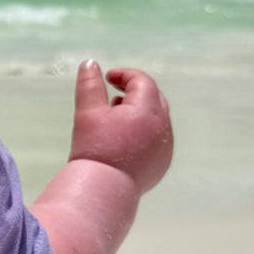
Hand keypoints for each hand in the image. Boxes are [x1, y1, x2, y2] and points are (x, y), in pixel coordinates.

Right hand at [68, 60, 172, 194]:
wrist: (103, 190)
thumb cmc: (94, 149)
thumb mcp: (88, 112)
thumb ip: (90, 85)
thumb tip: (90, 63)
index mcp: (147, 110)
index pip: (142, 82)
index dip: (124, 75)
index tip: (107, 78)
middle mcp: (163, 127)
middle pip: (155, 98)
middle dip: (135, 91)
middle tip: (114, 94)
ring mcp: (165, 147)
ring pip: (157, 119)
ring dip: (140, 112)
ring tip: (115, 118)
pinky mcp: (162, 163)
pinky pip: (157, 139)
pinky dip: (144, 132)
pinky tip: (124, 141)